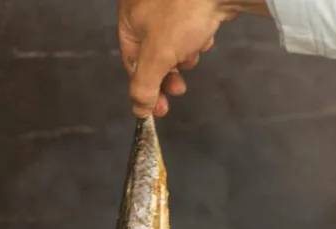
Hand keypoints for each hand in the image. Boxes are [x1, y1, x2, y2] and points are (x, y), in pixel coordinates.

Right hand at [117, 0, 236, 116]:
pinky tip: (206, 34)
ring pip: (174, 46)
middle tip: (180, 89)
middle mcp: (145, 10)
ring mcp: (170, 7)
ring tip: (194, 48)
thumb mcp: (158, 55)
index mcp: (129, 18)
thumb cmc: (181, 14)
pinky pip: (191, 32)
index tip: (160, 108)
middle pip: (153, 56)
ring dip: (185, 55)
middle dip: (168, 74)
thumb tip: (139, 110)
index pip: (131, 62)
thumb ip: (144, 86)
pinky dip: (198, 39)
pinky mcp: (193, 7)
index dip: (145, 87)